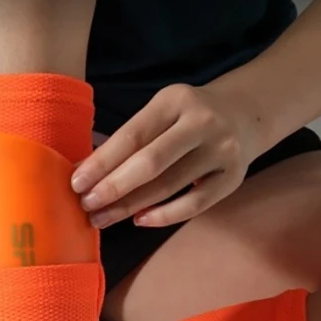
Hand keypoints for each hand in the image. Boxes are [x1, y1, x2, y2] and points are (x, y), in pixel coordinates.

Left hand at [70, 83, 260, 228]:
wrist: (244, 115)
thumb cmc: (186, 118)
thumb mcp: (162, 112)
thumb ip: (130, 139)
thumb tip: (84, 172)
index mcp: (175, 100)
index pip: (132, 135)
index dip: (102, 162)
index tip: (76, 183)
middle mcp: (202, 122)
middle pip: (150, 162)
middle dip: (113, 187)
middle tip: (86, 206)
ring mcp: (221, 150)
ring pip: (169, 185)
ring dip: (131, 206)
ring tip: (103, 218)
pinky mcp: (233, 177)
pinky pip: (195, 203)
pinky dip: (164, 215)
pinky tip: (139, 220)